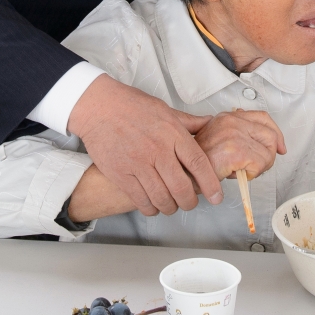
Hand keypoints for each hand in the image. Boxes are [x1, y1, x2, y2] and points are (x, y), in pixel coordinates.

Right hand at [67, 74, 222, 216]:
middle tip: (190, 202)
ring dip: (170, 207)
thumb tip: (209, 122)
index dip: (210, 184)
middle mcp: (158, 151)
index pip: (198, 164)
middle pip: (182, 188)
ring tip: (171, 205)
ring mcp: (139, 164)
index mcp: (173, 134)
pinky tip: (153, 205)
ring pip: (162, 198)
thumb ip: (188, 122)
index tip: (216, 196)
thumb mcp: (165, 110)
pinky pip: (141, 200)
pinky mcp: (121, 175)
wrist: (98, 107)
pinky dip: (151, 208)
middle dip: (190, 202)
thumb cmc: (131, 106)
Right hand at [195, 109, 286, 179]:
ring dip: (260, 166)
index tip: (280, 147)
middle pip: (270, 135)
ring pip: (268, 152)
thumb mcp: (219, 139)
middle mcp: (232, 121)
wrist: (184, 173)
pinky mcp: (236, 151)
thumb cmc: (199, 161)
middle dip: (269, 154)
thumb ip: (238, 134)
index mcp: (228, 117)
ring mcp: (234, 135)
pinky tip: (238, 174)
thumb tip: (263, 141)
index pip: (262, 117)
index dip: (276, 133)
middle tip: (257, 166)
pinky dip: (254, 173)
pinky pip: (261, 163)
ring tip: (242, 170)